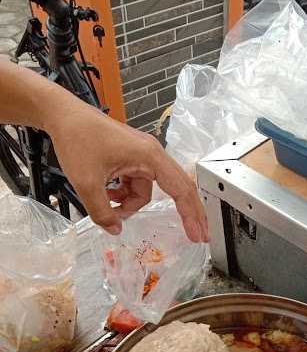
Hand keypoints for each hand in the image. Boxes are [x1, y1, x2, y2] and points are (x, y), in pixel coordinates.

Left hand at [47, 102, 207, 241]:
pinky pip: (136, 185)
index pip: (180, 190)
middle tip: (195, 235)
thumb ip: (102, 212)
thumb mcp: (87, 183)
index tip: (198, 234)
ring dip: (131, 204)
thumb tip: (116, 230)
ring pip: (147, 192)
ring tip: (109, 204)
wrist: (63, 116)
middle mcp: (152, 155)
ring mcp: (143, 156)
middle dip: (183, 213)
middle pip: (177, 189)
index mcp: (150, 156)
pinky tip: (108, 194)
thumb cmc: (78, 138)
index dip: (191, 214)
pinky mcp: (132, 159)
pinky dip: (125, 194)